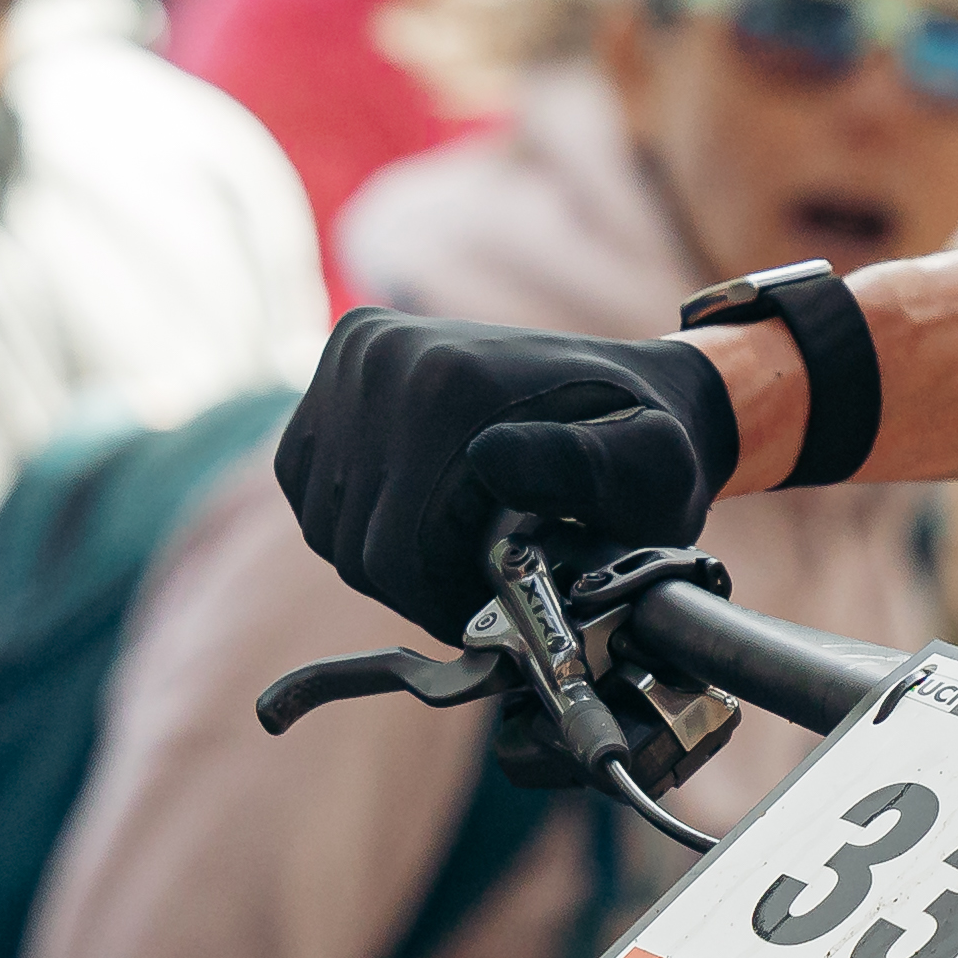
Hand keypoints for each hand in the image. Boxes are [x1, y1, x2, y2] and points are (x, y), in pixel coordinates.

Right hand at [274, 313, 738, 639]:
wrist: (641, 387)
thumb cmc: (650, 450)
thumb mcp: (650, 472)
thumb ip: (584, 473)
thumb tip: (489, 461)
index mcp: (446, 381)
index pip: (393, 553)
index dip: (444, 602)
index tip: (499, 604)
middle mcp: (382, 354)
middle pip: (354, 542)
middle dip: (421, 580)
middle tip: (487, 579)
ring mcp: (354, 353)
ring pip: (326, 521)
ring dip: (389, 552)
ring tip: (461, 540)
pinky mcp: (341, 360)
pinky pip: (307, 482)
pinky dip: (355, 516)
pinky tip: (419, 507)